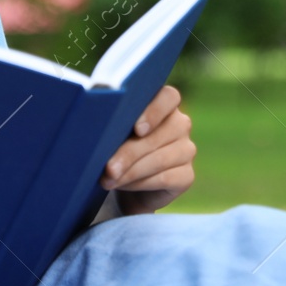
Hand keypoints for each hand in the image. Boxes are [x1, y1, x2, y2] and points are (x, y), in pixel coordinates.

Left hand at [101, 84, 195, 214]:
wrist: (129, 188)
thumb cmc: (117, 152)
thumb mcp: (114, 135)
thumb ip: (114, 127)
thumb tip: (99, 135)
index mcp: (163, 105)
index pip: (168, 97)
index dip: (154, 111)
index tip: (137, 129)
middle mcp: (180, 124)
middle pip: (158, 134)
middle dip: (129, 153)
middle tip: (108, 168)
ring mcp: (186, 150)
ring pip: (160, 159)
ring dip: (131, 171)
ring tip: (109, 179)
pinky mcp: (186, 176)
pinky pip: (165, 178)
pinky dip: (140, 183)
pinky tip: (123, 185)